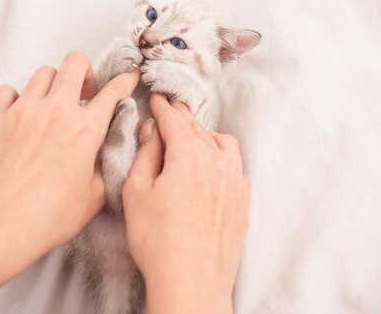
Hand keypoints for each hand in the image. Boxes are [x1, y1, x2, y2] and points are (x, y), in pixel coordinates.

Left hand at [0, 51, 139, 262]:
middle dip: (86, 72)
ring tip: (52, 107)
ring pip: (42, 73)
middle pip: (75, 62)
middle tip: (85, 93)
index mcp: (84, 130)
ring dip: (53, 85)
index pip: (113, 91)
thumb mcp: (95, 196)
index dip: (126, 81)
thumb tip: (110, 149)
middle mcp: (54, 111)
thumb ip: (108, 165)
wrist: (0, 227)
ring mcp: (22, 111)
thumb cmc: (49, 217)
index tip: (127, 78)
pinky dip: (17, 98)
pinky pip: (7, 91)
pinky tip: (21, 116)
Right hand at [122, 94, 250, 313]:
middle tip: (170, 111)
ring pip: (221, 143)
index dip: (163, 108)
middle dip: (182, 118)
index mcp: (190, 156)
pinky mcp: (243, 200)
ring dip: (203, 135)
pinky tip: (211, 165)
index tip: (157, 99)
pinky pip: (234, 165)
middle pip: (198, 129)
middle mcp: (218, 162)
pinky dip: (221, 156)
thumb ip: (145, 154)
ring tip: (189, 137)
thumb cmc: (159, 242)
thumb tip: (152, 131)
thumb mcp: (137, 192)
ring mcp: (235, 181)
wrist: (192, 282)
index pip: (175, 121)